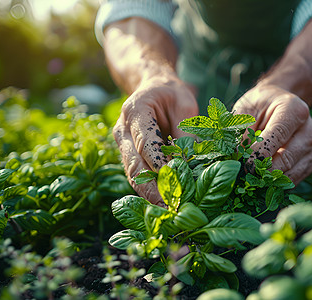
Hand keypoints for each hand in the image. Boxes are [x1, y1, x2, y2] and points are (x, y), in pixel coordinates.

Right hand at [113, 75, 198, 204]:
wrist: (153, 88)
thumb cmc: (171, 94)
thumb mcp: (184, 104)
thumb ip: (185, 132)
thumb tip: (190, 163)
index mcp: (135, 111)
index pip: (145, 143)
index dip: (158, 164)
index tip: (174, 182)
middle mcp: (122, 129)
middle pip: (133, 164)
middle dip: (151, 188)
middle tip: (170, 207)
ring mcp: (122, 144)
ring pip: (132, 174)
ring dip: (149, 194)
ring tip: (167, 211)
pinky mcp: (128, 155)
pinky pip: (136, 174)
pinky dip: (149, 189)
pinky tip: (163, 203)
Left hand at [233, 84, 311, 184]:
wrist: (278, 103)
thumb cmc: (260, 105)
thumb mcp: (247, 108)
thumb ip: (241, 129)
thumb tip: (236, 155)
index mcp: (295, 111)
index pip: (277, 136)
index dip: (259, 153)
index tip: (244, 163)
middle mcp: (309, 130)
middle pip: (286, 159)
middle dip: (263, 170)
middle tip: (245, 174)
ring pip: (290, 173)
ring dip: (269, 179)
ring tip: (251, 178)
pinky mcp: (309, 162)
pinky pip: (293, 179)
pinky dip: (276, 183)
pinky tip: (262, 179)